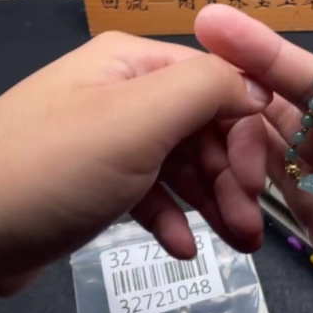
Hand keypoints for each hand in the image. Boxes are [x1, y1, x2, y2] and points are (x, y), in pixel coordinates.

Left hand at [0, 32, 269, 295]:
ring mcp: (108, 140)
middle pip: (202, 128)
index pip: (217, 83)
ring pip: (181, 165)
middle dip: (232, 176)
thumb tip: (257, 86)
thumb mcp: (135, 119)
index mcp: (134, 63)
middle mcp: (124, 93)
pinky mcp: (95, 184)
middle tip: (250, 229)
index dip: (245, 130)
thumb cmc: (55, 168)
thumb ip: (205, 89)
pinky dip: (172, 219)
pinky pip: (150, 195)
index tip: (257, 181)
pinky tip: (182, 249)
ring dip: (212, 202)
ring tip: (238, 246)